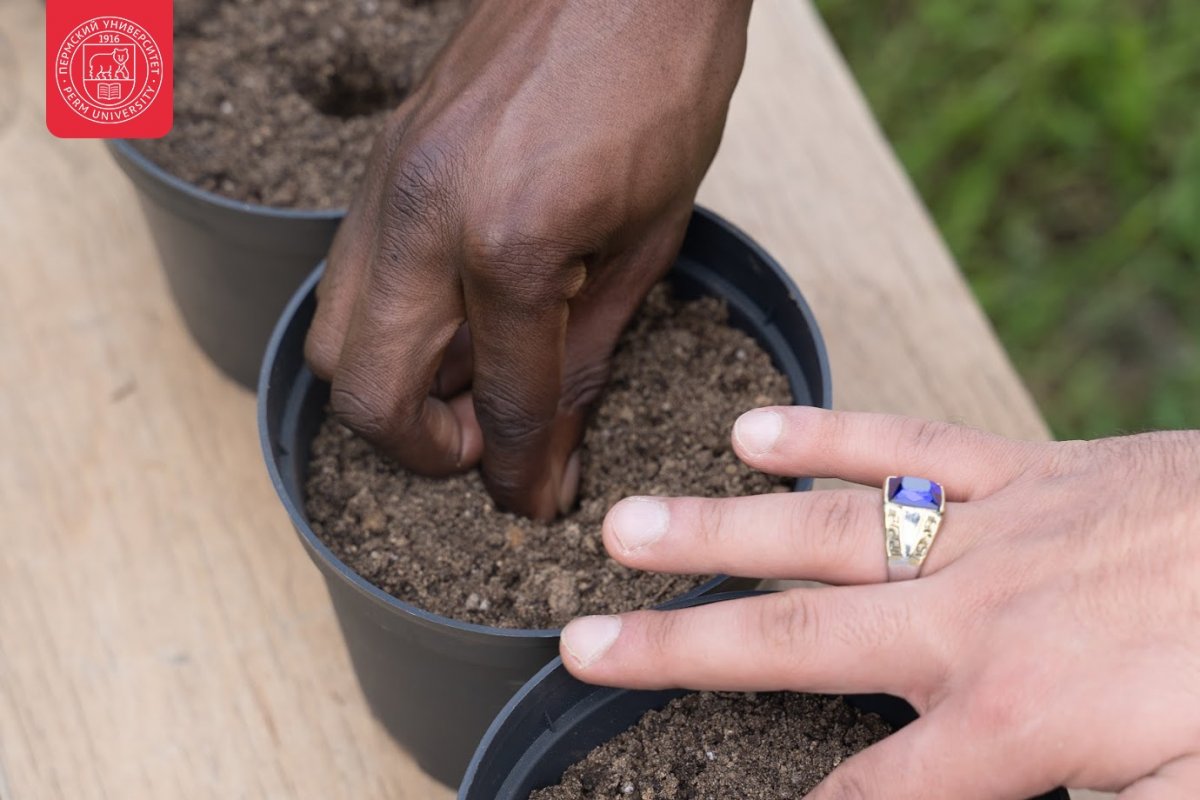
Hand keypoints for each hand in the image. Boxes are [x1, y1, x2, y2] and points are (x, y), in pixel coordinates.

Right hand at [305, 0, 752, 518]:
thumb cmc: (663, 86)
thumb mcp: (647, 241)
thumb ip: (586, 353)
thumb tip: (552, 451)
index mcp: (508, 242)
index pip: (502, 405)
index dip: (521, 474)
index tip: (536, 502)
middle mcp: (421, 219)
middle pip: (366, 394)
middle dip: (424, 448)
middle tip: (489, 445)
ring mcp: (385, 186)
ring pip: (333, 339)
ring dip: (393, 389)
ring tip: (474, 383)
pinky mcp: (379, 165)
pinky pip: (351, 278)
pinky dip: (390, 325)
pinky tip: (458, 316)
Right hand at [559, 406, 1199, 798]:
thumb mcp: (1199, 795)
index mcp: (1012, 720)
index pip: (868, 793)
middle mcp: (969, 620)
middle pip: (795, 642)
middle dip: (681, 651)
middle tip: (582, 644)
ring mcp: (988, 533)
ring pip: (824, 530)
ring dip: (717, 531)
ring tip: (627, 526)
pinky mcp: (1022, 473)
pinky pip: (907, 445)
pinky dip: (828, 436)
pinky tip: (755, 431)